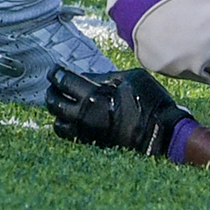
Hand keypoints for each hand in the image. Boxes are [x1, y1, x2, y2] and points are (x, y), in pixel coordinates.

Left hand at [47, 65, 194, 155]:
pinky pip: (67, 133)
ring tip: (59, 101)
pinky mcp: (90, 140)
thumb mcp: (132, 77)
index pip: (65, 81)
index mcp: (95, 94)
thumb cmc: (149, 100)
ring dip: (55, 109)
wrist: (158, 130)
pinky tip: (69, 117)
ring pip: (57, 121)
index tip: (55, 69)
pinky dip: (63, 124)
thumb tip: (89, 77)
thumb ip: (107, 76)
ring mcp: (86, 129)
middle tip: (53, 83)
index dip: (57, 73)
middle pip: (55, 102)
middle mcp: (85, 113)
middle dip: (51, 90)